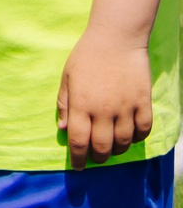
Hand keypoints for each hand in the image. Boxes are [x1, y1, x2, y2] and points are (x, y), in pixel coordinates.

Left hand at [60, 28, 153, 166]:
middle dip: (98, 158)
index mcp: (81, 105)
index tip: (78, 167)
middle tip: (96, 159)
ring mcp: (125, 107)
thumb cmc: (86, 57)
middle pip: (102, 146)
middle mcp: (104, 110)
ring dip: (118, 150)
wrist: (116, 40)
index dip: (78, 158)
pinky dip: (138, 138)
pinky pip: (143, 129)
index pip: (79, 141)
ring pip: (124, 142)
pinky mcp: (143, 102)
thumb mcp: (67, 79)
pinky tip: (131, 137)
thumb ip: (65, 104)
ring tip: (112, 149)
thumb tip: (64, 129)